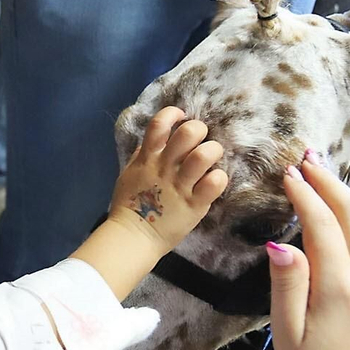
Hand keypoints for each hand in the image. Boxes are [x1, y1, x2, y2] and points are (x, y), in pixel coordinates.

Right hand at [107, 106, 228, 251]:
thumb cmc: (129, 205)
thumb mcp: (130, 173)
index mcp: (148, 158)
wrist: (133, 236)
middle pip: (188, 133)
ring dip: (212, 151)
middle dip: (199, 130)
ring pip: (205, 155)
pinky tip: (214, 182)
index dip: (173, 113)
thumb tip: (154, 140)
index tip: (181, 117)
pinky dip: (219, 178)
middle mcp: (165, 167)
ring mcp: (180, 186)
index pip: (160, 123)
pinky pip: (215, 182)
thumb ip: (142, 155)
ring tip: (210, 160)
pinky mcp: (195, 204)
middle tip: (200, 142)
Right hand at [266, 154, 349, 349]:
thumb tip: (281, 242)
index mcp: (340, 287)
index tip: (288, 173)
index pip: (322, 223)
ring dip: (348, 199)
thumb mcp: (287, 332)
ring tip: (326, 178)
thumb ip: (287, 283)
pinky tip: (346, 218)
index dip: (305, 194)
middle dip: (331, 182)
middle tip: (309, 158)